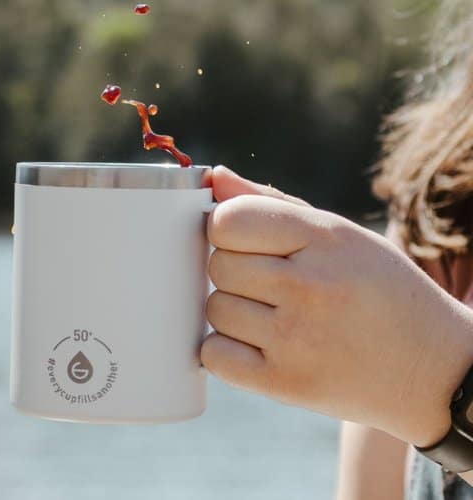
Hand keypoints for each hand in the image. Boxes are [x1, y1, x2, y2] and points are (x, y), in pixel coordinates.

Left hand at [202, 166, 472, 446]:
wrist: (434, 369)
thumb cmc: (379, 292)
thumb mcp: (342, 236)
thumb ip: (272, 203)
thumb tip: (215, 178)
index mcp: (326, 240)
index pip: (229, 220)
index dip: (226, 229)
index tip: (245, 242)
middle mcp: (310, 287)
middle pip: (218, 265)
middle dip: (234, 272)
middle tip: (272, 286)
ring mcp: (296, 338)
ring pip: (214, 308)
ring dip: (232, 313)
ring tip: (275, 318)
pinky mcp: (285, 383)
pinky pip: (213, 355)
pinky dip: (226, 352)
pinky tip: (259, 347)